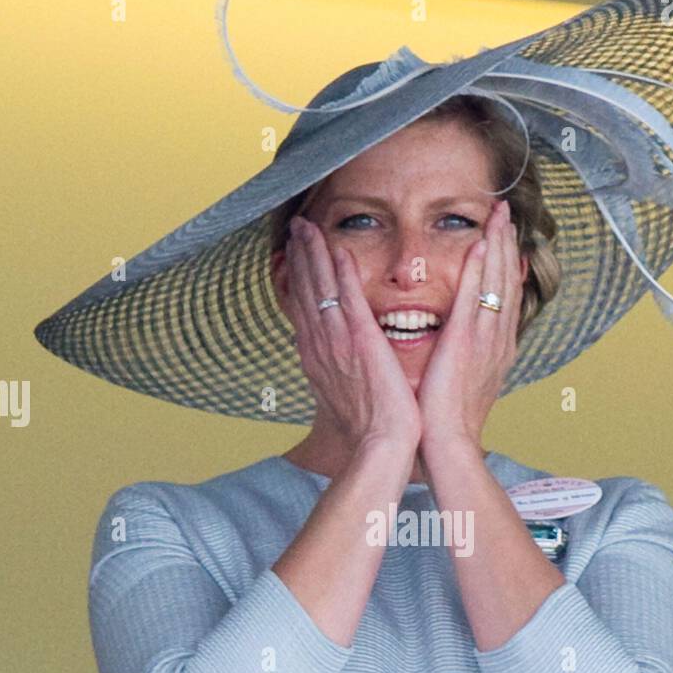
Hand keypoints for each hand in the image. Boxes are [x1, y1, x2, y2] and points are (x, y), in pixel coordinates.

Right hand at [282, 216, 421, 449]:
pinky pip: (348, 300)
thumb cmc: (368, 427)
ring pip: (320, 289)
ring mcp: (338, 342)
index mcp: (317, 357)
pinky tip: (339, 251)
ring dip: (313, 255)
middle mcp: (321, 346)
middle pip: (304, 292)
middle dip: (299, 257)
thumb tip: (334, 363)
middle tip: (295, 227)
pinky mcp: (361, 342)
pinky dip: (342, 274)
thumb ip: (338, 370)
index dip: (296, 279)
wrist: (379, 445)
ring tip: (307, 226)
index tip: (293, 255)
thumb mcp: (344, 395)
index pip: (302, 308)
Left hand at [416, 198, 523, 451]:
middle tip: (505, 211)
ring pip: (495, 282)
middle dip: (507, 243)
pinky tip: (481, 243)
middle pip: (506, 280)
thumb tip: (470, 340)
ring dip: (497, 245)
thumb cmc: (450, 420)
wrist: (450, 443)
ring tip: (498, 214)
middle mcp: (497, 339)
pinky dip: (479, 269)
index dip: (507, 263)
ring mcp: (485, 339)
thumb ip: (470, 356)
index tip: (506, 236)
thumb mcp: (466, 382)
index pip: (505, 295)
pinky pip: (474, 297)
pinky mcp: (465, 342)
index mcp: (496, 348)